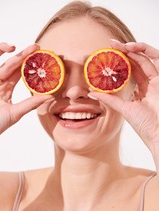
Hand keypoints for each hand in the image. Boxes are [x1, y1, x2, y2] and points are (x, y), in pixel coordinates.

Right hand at [0, 42, 53, 146]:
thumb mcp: (15, 113)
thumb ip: (31, 103)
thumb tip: (50, 96)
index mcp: (6, 89)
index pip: (20, 72)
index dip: (30, 65)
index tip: (43, 58)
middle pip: (10, 63)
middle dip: (23, 54)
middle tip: (36, 47)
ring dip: (2, 49)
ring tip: (14, 47)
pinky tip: (0, 50)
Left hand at [88, 40, 158, 156]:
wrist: (158, 132)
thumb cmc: (144, 124)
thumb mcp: (123, 109)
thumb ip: (109, 100)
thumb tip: (91, 92)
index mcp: (138, 91)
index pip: (128, 72)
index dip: (118, 63)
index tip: (105, 56)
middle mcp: (147, 84)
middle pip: (135, 63)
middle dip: (123, 52)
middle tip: (110, 45)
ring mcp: (155, 80)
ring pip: (144, 59)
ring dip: (132, 49)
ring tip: (119, 45)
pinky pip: (154, 59)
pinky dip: (144, 52)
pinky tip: (131, 48)